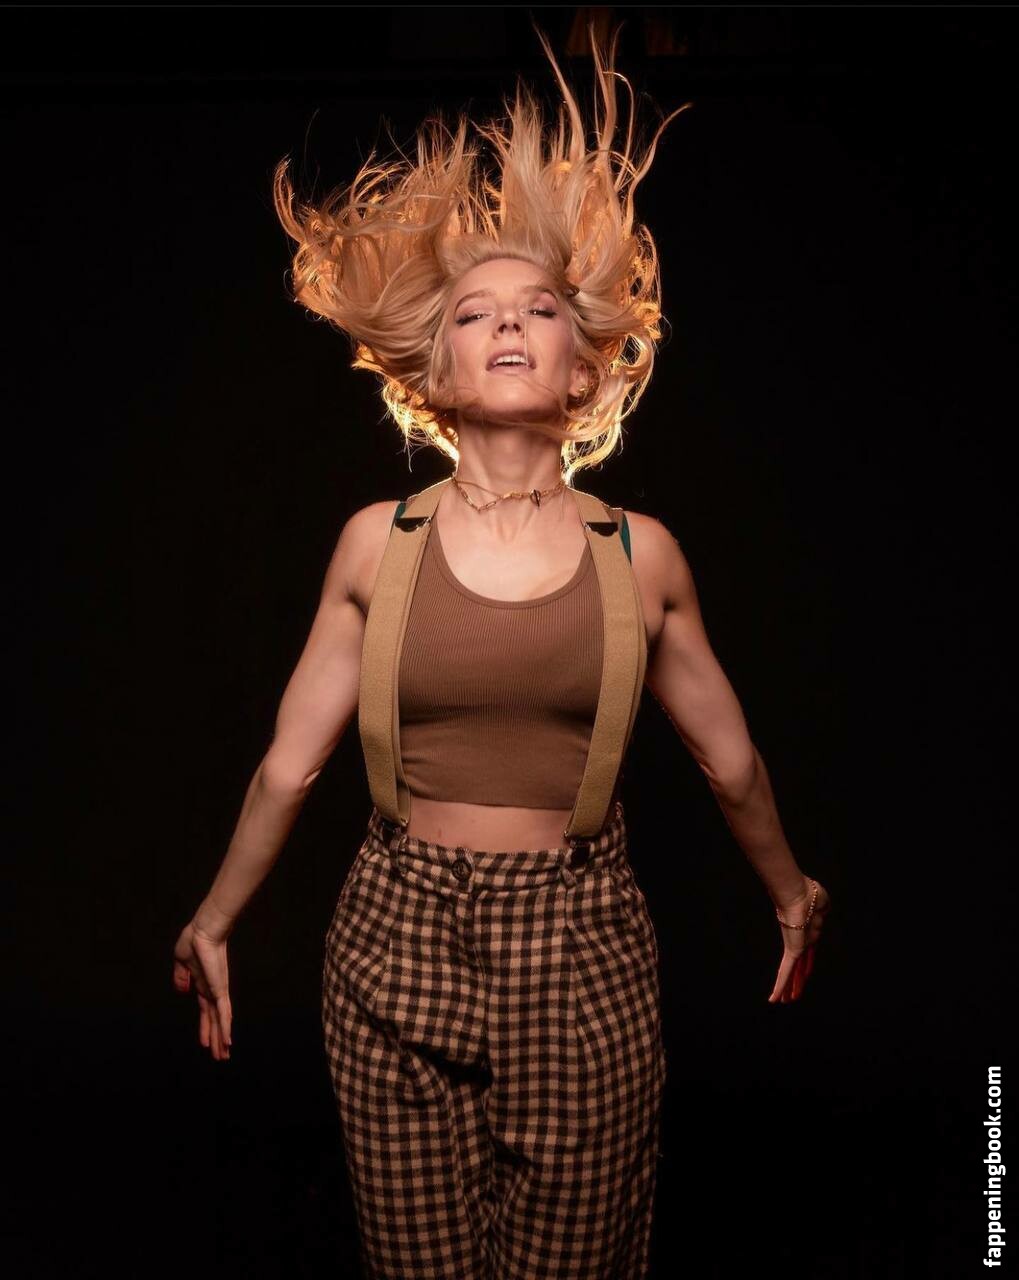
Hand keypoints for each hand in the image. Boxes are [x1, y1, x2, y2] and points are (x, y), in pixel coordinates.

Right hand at [173, 921, 232, 1059]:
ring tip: (224, 1055)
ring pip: (220, 1021)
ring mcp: (217, 991)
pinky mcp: (220, 989)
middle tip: (221, 1056)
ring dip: (221, 1039)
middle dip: (216, 1039)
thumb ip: (181, 977)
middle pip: (214, 1021)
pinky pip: (223, 1012)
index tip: (205, 1042)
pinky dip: (225, 1027)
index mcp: (202, 985)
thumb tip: (182, 991)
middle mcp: (212, 991)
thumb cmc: (193, 940)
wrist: (203, 930)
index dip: (205, 1027)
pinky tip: (227, 1040)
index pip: (205, 1012)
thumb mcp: (181, 961)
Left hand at [767, 877, 830, 1003]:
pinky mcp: (791, 951)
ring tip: (785, 1000)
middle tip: (792, 992)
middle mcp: (802, 942)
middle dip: (796, 980)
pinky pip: (785, 972)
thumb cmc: (811, 894)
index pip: (808, 954)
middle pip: (799, 966)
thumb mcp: (822, 903)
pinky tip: (774, 999)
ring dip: (789, 988)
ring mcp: (796, 947)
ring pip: (791, 973)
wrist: (800, 893)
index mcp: (810, 933)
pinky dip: (780, 986)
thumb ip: (822, 908)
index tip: (804, 972)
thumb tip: (823, 909)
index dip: (806, 965)